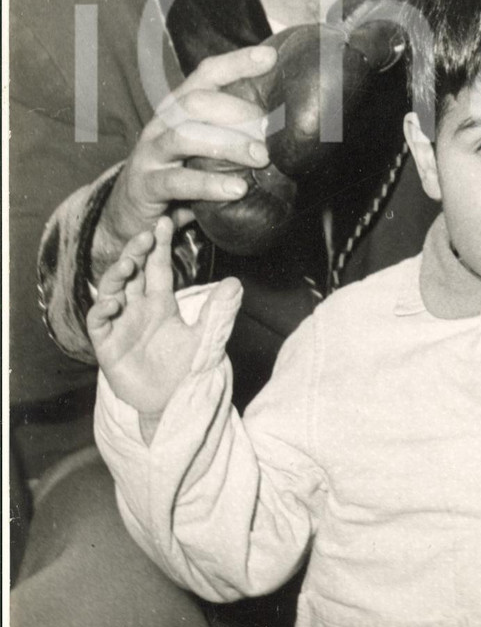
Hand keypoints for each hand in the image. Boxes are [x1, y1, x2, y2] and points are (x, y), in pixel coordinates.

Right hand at [87, 217, 241, 420]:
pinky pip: (99, 322)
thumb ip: (218, 312)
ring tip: (128, 265)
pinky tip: (113, 303)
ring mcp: (121, 324)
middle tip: (145, 236)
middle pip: (132, 272)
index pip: (158, 267)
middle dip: (136, 252)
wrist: (171, 403)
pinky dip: (102, 310)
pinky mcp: (107, 345)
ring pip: (111, 290)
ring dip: (116, 275)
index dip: (159, 245)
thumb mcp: (206, 338)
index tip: (163, 222)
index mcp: (161, 301)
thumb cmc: (186, 369)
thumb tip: (235, 283)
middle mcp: (138, 308)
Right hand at [90, 44, 276, 277]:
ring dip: (228, 145)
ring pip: (185, 137)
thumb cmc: (181, 169)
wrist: (133, 209)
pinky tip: (237, 189)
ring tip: (261, 158)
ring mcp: (151, 152)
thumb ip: (235, 131)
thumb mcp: (206, 144)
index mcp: (180, 106)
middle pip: (196, 103)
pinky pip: (177, 181)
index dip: (237, 63)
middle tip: (271, 130)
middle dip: (237, 111)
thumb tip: (286, 127)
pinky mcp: (146, 184)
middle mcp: (163, 122)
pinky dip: (209, 183)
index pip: (207, 74)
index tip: (271, 58)